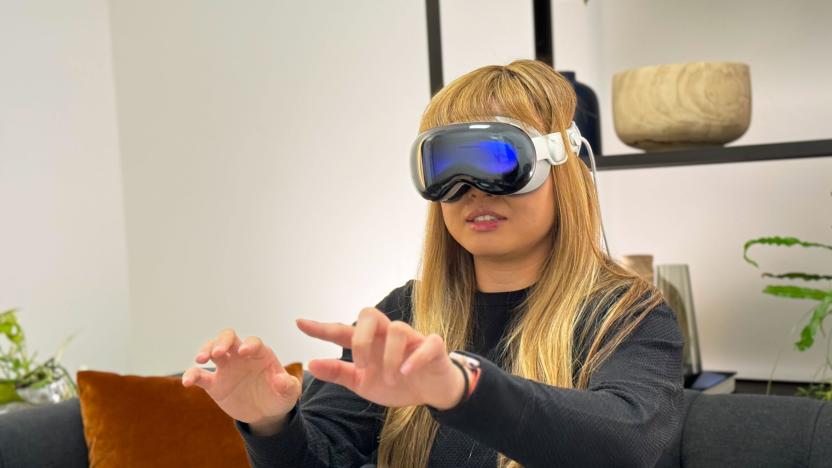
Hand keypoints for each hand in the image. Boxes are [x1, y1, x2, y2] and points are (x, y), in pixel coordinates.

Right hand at [181, 329, 301, 425]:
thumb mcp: (289, 393)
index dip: (249, 345)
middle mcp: (241, 355)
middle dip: (222, 342)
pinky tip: (186, 382)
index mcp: (260, 354)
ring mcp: (226, 367)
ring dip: (205, 350)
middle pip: (228, 338)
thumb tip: (280, 379)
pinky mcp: (214, 383)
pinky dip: (191, 375)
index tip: (244, 352)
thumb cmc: (279, 396)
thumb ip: (287, 385)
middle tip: (218, 353)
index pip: (253, 342)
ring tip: (201, 360)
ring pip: (211, 349)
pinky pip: (199, 375)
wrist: (265, 413)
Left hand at [296, 308, 465, 409]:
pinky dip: (415, 358)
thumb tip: (310, 364)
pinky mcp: (433, 347)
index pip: (342, 330)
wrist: (432, 393)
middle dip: (361, 340)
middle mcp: (388, 334)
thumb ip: (339, 373)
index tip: (299, 323)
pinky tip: (406, 373)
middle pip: (370, 314)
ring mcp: (412, 338)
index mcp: (370, 343)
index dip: (321, 328)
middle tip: (361, 366)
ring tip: (390, 380)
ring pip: (398, 329)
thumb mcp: (363, 383)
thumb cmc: (396, 382)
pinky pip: (426, 344)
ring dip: (389, 358)